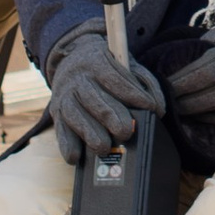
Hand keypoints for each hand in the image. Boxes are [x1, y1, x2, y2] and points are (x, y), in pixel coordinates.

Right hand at [44, 17, 162, 164]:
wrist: (72, 58)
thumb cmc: (107, 67)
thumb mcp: (126, 63)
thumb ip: (144, 82)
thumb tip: (158, 109)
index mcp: (97, 62)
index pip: (115, 78)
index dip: (133, 94)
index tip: (150, 107)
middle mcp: (79, 79)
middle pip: (95, 99)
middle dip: (111, 117)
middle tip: (126, 131)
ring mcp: (65, 96)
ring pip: (75, 115)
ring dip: (90, 133)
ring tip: (104, 147)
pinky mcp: (57, 113)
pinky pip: (60, 131)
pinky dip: (67, 145)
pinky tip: (76, 156)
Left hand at [171, 0, 214, 131]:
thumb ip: (197, 53)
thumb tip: (172, 65)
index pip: (184, 84)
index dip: (167, 86)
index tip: (156, 86)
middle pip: (190, 104)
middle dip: (174, 101)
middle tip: (161, 99)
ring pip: (204, 114)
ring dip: (189, 110)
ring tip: (177, 104)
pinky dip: (208, 115)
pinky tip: (200, 108)